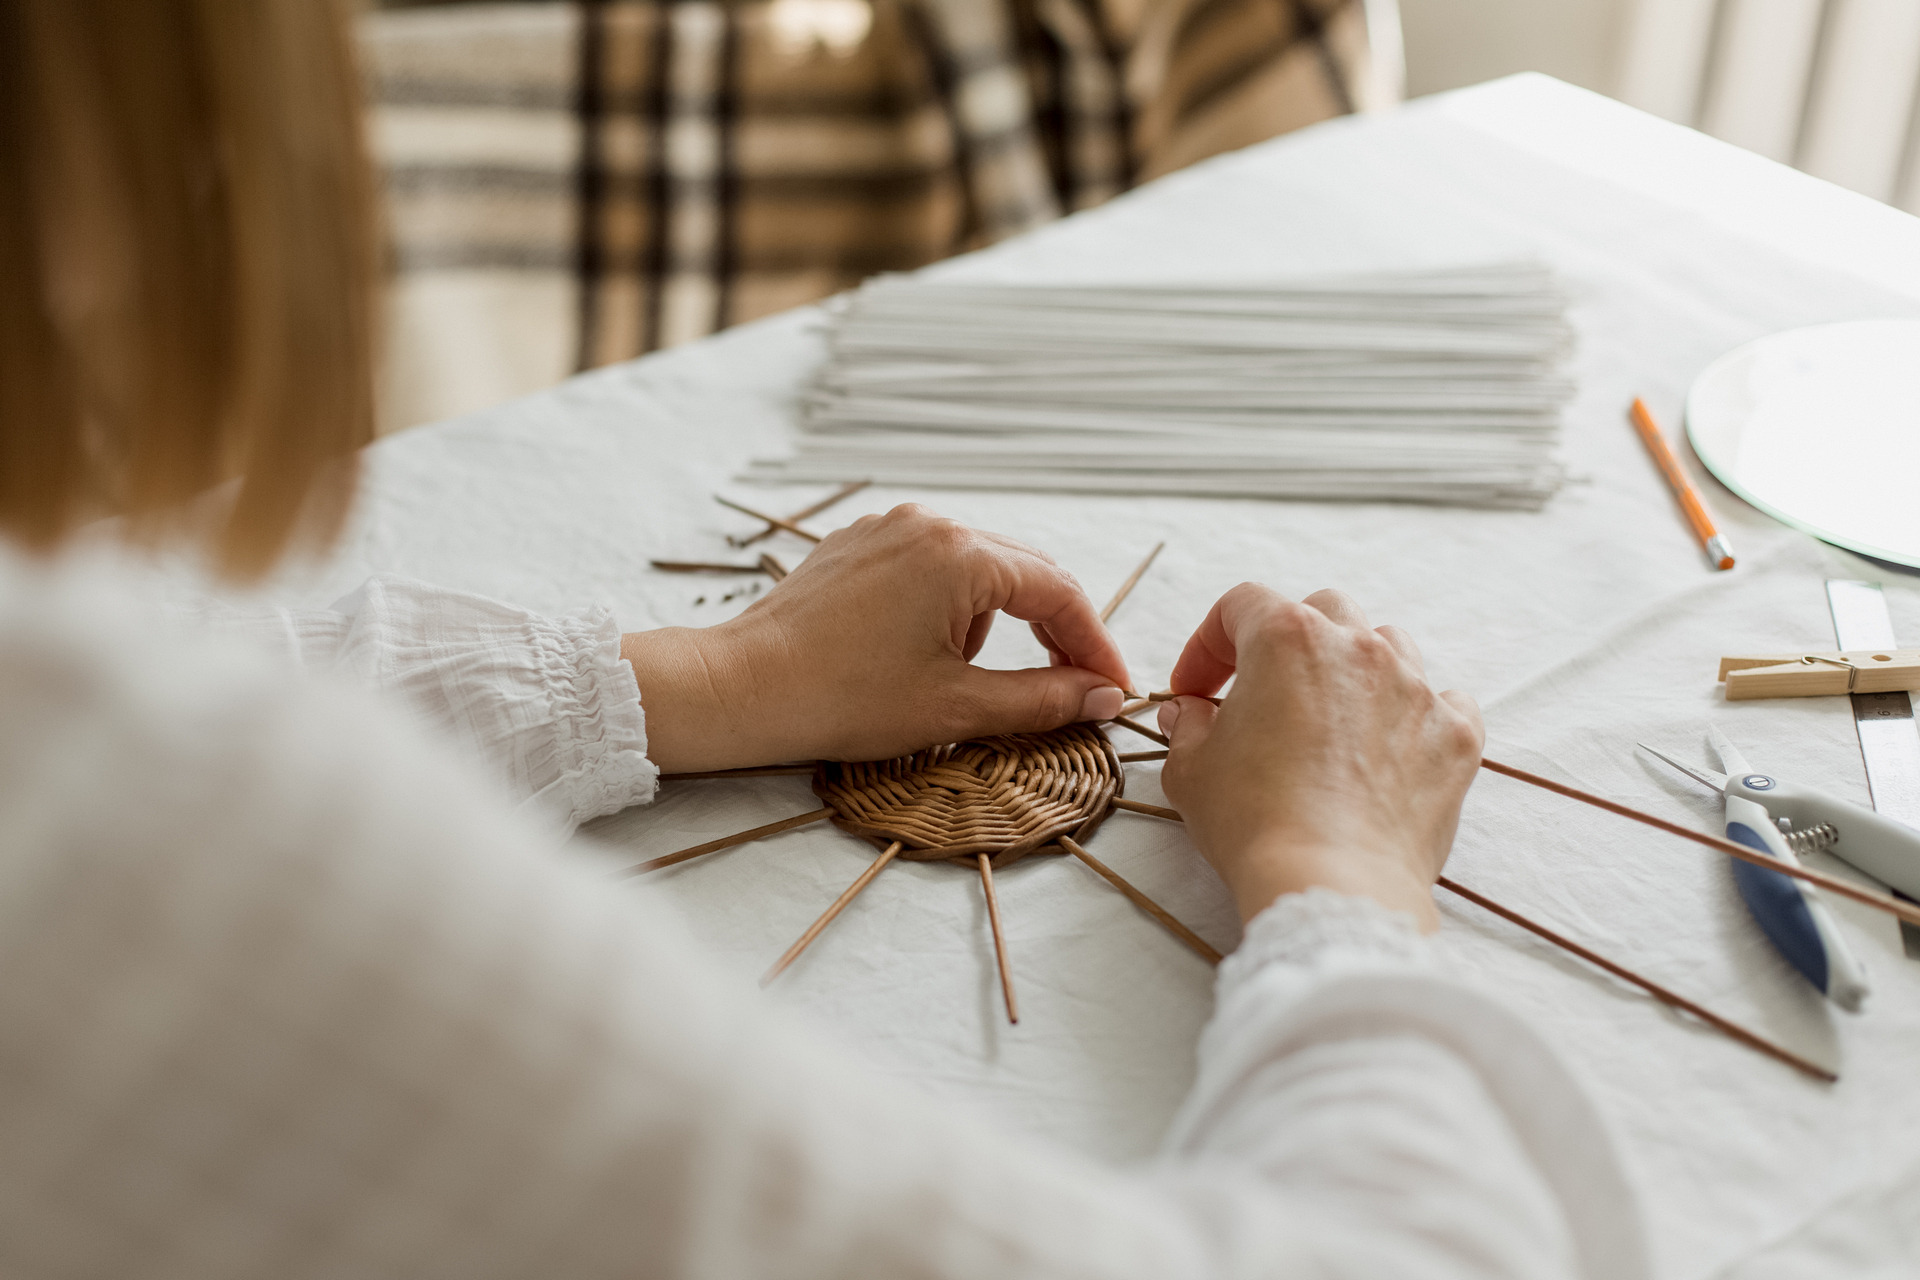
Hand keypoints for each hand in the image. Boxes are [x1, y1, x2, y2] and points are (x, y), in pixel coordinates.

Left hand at [623, 505, 1130, 771]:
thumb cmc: (842, 699)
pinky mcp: (858, 546)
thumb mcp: (955, 708)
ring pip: (975, 573)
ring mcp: (888, 528)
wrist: (740, 689)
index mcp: (959, 554)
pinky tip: (920, 657)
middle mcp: (928, 523)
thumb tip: (1103, 698)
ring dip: (991, 626)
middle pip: (1022, 573)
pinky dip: (947, 612)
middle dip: (1053, 633)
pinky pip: (928, 571)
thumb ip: (1041, 700)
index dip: (1094, 646)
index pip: (1058, 593)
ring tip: (959, 684)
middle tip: (1077, 689)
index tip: (1115, 692)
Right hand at [1155, 584, 1482, 929]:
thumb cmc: (1254, 823)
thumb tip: (1190, 712)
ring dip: (1354, 668)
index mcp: (1286, 639)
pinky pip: (1445, 700)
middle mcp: (1358, 647)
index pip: (1241, 606)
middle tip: (1261, 693)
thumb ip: (1189, 727)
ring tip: (1330, 715)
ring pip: (1387, 644)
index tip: (1195, 690)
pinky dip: (1415, 714)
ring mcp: (1415, 688)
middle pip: (1322, 611)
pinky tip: (1391, 746)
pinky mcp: (1455, 735)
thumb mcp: (1192, 771)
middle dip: (1285, 643)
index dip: (1207, 644)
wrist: (1333, 883)